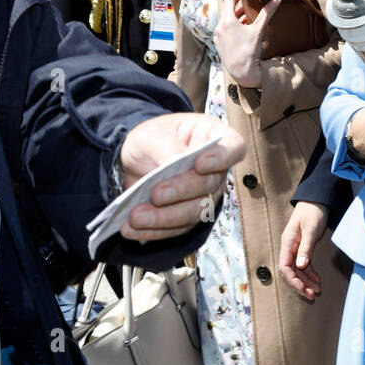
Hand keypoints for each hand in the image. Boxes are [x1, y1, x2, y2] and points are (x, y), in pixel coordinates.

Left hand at [117, 112, 244, 240]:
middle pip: (210, 184)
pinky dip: (153, 230)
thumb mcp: (151, 134)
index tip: (200, 163)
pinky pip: (175, 228)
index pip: (233, 147)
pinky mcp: (187, 216)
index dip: (222, 157)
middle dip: (181, 191)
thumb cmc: (151, 138)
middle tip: (156, 194)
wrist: (134, 159)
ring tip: (135, 216)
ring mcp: (204, 195)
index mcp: (212, 138)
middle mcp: (215, 169)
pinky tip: (131, 228)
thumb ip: (165, 146)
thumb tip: (174, 162)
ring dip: (164, 217)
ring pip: (194, 212)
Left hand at [213, 0, 275, 87]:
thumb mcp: (258, 30)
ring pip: (226, 21)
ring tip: (247, 11)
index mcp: (226, 22)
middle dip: (237, 3)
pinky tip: (243, 26)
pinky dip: (234, 25)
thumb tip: (275, 0)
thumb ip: (266, 14)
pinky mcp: (220, 45)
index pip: (229, 0)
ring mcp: (219, 37)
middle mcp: (219, 28)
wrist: (242, 73)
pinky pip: (226, 30)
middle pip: (227, 10)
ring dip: (236, 15)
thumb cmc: (249, 51)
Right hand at [279, 201, 327, 299]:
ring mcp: (296, 248)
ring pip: (298, 269)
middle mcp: (289, 247)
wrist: (317, 200)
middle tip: (313, 294)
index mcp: (287, 242)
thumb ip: (305, 247)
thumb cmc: (312, 212)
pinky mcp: (304, 247)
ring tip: (318, 290)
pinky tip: (318, 280)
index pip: (285, 266)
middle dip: (301, 284)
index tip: (303, 289)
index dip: (292, 280)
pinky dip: (311, 273)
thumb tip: (300, 266)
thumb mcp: (310, 229)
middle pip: (291, 271)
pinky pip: (305, 264)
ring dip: (307, 281)